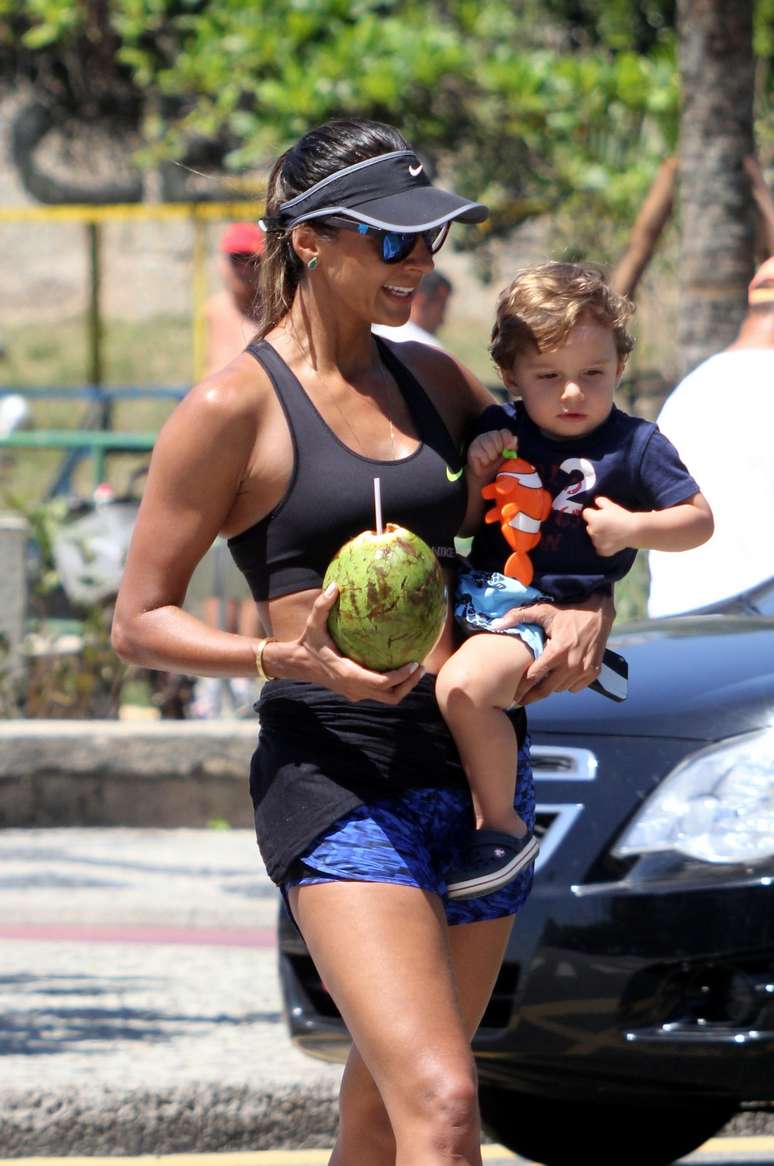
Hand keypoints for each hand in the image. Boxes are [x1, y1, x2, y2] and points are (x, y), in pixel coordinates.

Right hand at [295, 583, 424, 704]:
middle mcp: (353, 688)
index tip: (414, 663)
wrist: (298, 664)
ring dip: (403, 687)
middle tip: (420, 667)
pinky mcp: (356, 692)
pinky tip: (401, 666)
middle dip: (408, 684)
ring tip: (416, 669)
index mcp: (347, 674)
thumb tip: (335, 585)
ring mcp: (355, 693)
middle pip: (390, 696)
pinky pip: (379, 693)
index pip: (380, 683)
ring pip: (387, 698)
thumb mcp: (312, 623)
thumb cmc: (308, 642)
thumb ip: (322, 605)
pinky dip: (393, 684)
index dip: (400, 677)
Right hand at [467, 428, 516, 481]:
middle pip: (496, 437)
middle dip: (499, 450)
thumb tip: (515, 438)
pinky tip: (484, 462)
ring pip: (489, 445)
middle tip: (496, 457)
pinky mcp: (472, 450)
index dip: (508, 439)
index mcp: (497, 436)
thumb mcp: (507, 456)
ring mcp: (478, 441)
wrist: (484, 475)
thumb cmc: (496, 463)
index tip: (510, 448)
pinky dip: (485, 461)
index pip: (504, 432)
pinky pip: (482, 454)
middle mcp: (487, 436)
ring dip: (492, 456)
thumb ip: (511, 447)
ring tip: (490, 460)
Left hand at [494, 594, 613, 704]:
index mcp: (558, 651)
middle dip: (531, 697)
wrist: (598, 612)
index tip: (512, 696)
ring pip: (560, 689)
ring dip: (550, 687)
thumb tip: (496, 624)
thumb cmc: (568, 611)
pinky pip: (574, 687)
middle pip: (546, 690)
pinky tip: (560, 675)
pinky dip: (566, 684)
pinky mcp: (593, 672)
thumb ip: (518, 617)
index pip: (534, 677)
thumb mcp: (543, 611)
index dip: (522, 689)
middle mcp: (572, 664)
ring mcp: (584, 670)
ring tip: (541, 681)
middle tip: (520, 701)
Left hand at [582, 496, 636, 556]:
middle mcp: (591, 531)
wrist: (633, 531)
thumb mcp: (611, 505)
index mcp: (593, 519)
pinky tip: (611, 541)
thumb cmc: (622, 516)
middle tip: (607, 523)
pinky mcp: (602, 551)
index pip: (585, 513)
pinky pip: (599, 548)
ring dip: (598, 535)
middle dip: (595, 524)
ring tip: (610, 533)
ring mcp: (596, 542)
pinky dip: (603, 545)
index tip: (599, 513)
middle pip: (589, 526)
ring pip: (594, 537)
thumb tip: (595, 502)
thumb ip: (600, 501)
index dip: (592, 512)